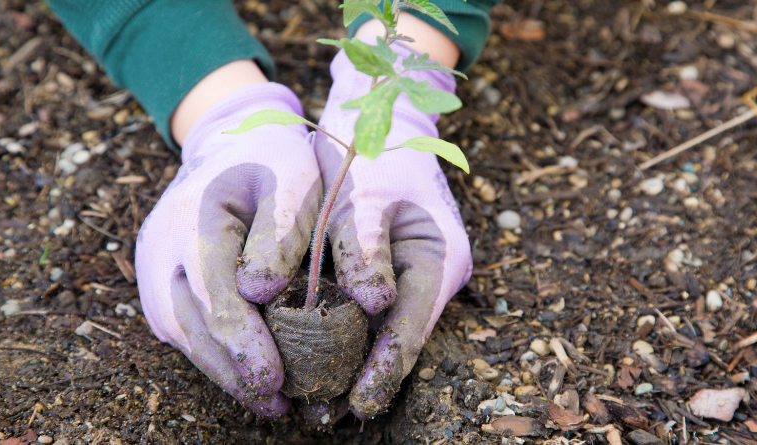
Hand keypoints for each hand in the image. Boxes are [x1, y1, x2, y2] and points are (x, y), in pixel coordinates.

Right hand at [135, 83, 320, 416]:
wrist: (232, 140)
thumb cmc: (273, 160)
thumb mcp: (293, 179)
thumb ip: (281, 231)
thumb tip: (259, 292)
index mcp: (195, 217)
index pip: (214, 293)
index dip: (243, 342)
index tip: (274, 379)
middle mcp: (161, 246)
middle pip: (191, 323)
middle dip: (234, 370)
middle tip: (277, 404)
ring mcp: (153, 266)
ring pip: (182, 333)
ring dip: (222, 371)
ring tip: (268, 401)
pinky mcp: (159, 281)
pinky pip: (181, 326)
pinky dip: (212, 354)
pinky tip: (246, 375)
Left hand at [314, 42, 471, 417]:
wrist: (379, 117)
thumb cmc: (373, 152)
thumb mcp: (365, 196)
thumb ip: (366, 249)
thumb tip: (374, 305)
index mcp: (440, 258)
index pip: (412, 326)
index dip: (386, 368)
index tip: (359, 404)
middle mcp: (433, 273)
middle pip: (401, 337)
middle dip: (368, 375)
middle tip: (329, 414)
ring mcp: (413, 273)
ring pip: (385, 329)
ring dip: (355, 360)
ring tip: (320, 400)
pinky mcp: (390, 270)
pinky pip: (369, 311)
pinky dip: (346, 333)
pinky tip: (316, 355)